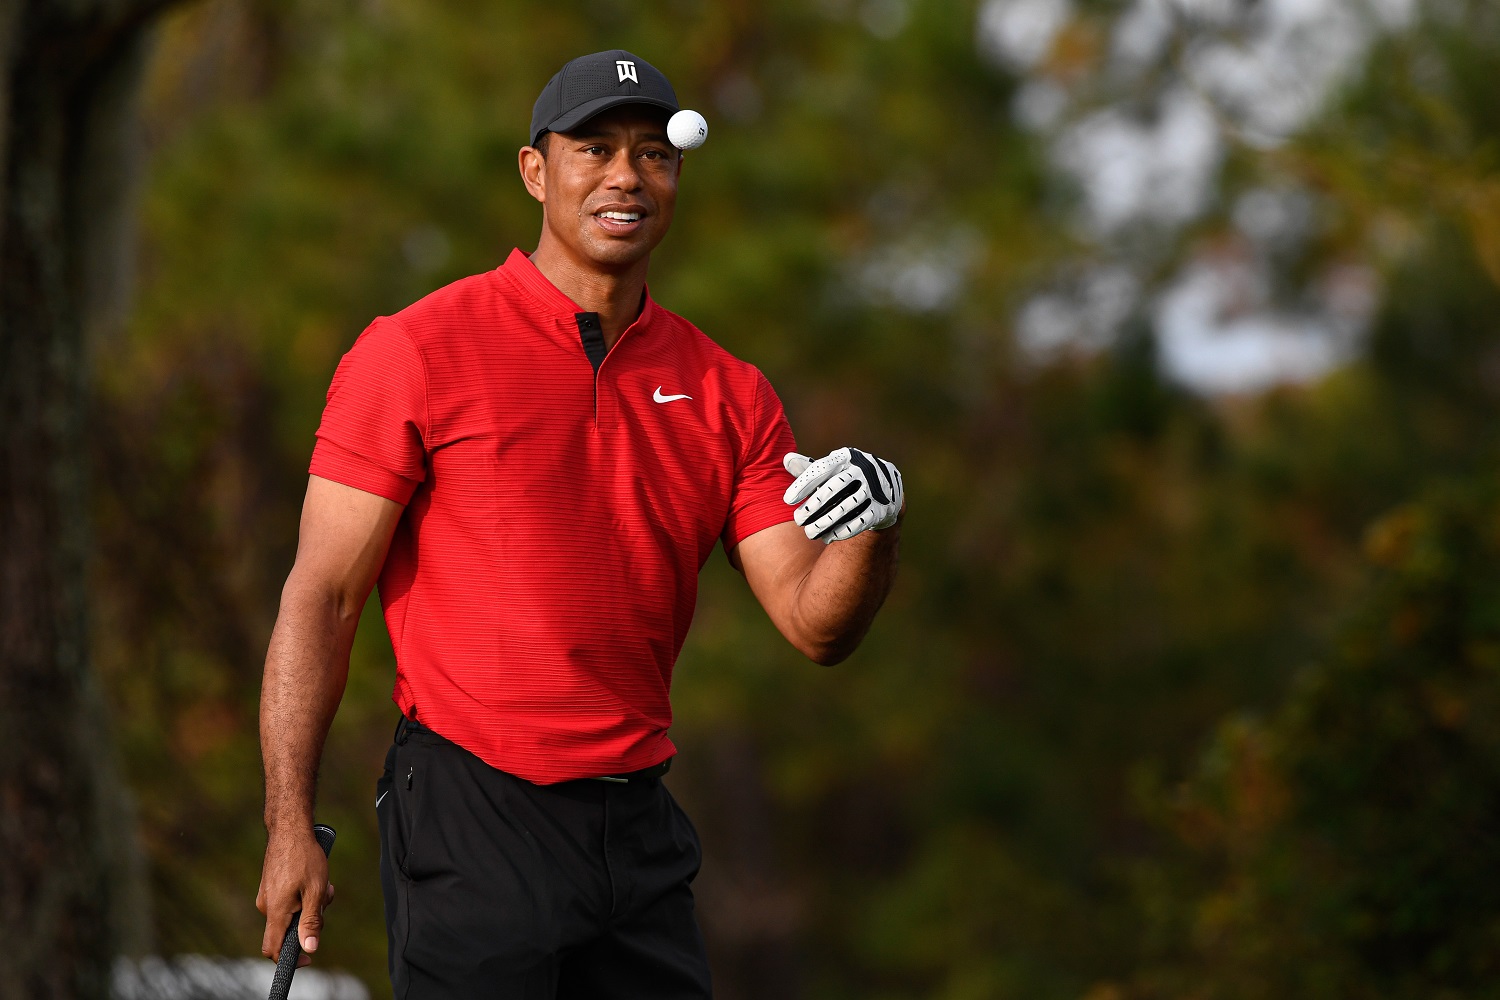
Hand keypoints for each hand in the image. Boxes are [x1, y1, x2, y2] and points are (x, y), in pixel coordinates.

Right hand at [257, 829, 334, 967]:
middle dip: (311, 919)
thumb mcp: (315, 891)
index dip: (290, 959)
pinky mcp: (271, 887)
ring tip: (322, 881)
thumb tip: (309, 948)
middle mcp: (267, 907)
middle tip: (325, 897)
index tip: (308, 957)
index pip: (273, 949)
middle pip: (290, 929)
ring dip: (311, 903)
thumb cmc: (304, 858)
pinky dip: (304, 894)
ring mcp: (268, 896)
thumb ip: (311, 922)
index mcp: (276, 911)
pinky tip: (314, 877)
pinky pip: (289, 900)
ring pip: (293, 912)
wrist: (290, 829)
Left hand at [783, 447, 903, 542]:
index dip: (803, 484)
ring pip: (845, 507)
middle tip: (797, 520)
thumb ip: (809, 468)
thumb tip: (786, 459)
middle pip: (832, 489)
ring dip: (825, 522)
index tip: (787, 500)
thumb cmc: (848, 477)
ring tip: (809, 533)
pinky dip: (843, 531)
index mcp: (846, 457)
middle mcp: (862, 469)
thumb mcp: (831, 469)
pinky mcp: (882, 507)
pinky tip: (827, 538)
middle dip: (813, 507)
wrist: (886, 487)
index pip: (821, 468)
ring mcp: (874, 488)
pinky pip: (860, 521)